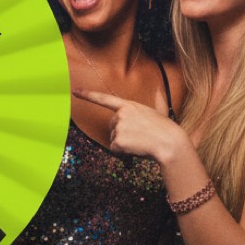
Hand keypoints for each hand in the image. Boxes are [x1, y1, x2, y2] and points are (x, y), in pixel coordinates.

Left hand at [72, 88, 189, 163]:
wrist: (170, 143)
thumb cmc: (166, 129)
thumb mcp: (158, 111)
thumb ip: (155, 101)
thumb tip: (159, 90)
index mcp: (129, 105)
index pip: (104, 99)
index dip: (88, 95)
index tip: (75, 91)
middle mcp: (121, 114)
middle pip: (112, 127)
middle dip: (121, 134)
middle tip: (139, 137)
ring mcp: (118, 127)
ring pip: (113, 140)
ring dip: (124, 145)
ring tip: (140, 143)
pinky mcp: (117, 140)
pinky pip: (115, 150)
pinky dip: (124, 154)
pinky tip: (136, 150)